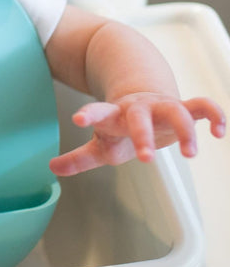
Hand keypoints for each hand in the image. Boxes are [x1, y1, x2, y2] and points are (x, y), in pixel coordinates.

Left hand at [50, 93, 225, 176]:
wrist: (141, 97)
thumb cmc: (120, 126)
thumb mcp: (101, 143)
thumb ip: (79, 158)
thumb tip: (52, 169)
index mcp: (114, 115)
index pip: (98, 112)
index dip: (88, 115)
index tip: (77, 119)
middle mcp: (138, 108)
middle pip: (139, 117)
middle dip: (142, 135)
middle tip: (146, 158)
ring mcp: (161, 106)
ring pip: (176, 111)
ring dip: (185, 131)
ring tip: (190, 154)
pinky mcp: (183, 108)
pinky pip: (202, 106)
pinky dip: (213, 115)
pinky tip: (218, 131)